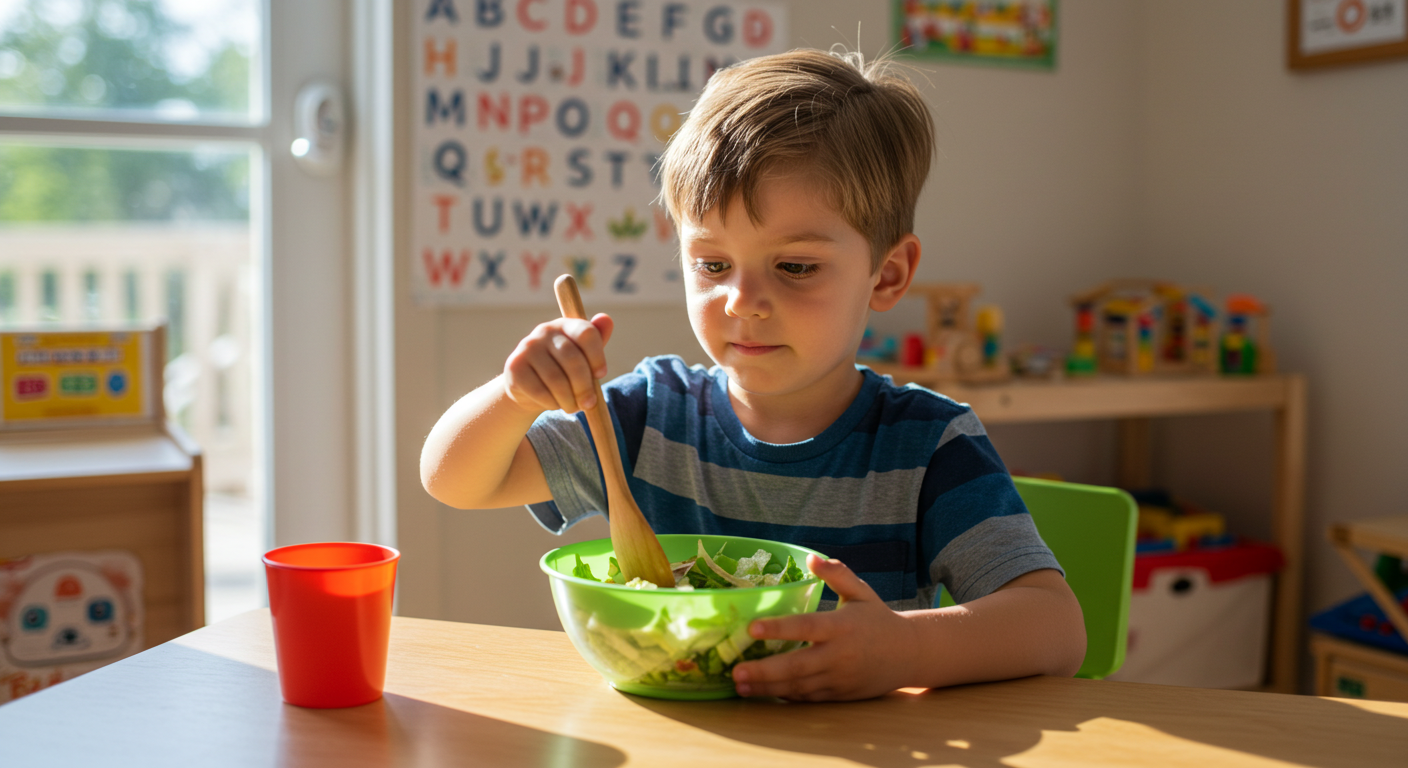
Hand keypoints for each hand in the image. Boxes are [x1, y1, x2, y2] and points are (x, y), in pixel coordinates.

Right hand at [503, 313, 613, 414]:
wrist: (529, 389)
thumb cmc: (563, 370)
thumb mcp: (582, 357)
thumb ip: (596, 341)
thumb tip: (606, 319)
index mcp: (565, 325)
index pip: (586, 333)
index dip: (597, 356)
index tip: (601, 375)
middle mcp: (544, 331)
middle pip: (573, 360)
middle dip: (584, 386)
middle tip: (589, 403)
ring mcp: (527, 347)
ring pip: (556, 379)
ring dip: (569, 400)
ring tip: (573, 407)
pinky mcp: (514, 367)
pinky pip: (539, 391)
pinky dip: (552, 403)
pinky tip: (555, 404)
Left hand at [731, 554, 916, 700]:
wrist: (909, 654)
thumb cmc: (878, 619)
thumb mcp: (861, 592)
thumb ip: (836, 574)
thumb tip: (811, 557)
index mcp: (842, 626)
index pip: (806, 627)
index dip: (779, 628)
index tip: (752, 629)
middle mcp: (839, 655)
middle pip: (797, 665)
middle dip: (764, 670)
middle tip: (735, 670)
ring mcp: (839, 678)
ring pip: (799, 686)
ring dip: (767, 687)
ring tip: (739, 685)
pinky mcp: (839, 695)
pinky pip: (808, 697)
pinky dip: (785, 696)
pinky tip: (762, 692)